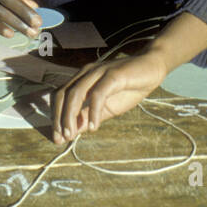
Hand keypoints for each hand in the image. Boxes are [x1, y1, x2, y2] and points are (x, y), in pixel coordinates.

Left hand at [52, 49, 167, 142]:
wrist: (152, 68)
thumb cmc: (128, 88)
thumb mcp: (107, 107)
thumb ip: (89, 116)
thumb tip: (73, 132)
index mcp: (82, 79)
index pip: (60, 95)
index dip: (55, 116)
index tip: (57, 137)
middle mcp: (86, 73)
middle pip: (63, 94)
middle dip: (59, 118)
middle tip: (61, 138)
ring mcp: (98, 72)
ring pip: (76, 93)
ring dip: (70, 116)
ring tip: (72, 135)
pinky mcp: (113, 75)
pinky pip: (98, 94)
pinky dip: (93, 111)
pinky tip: (93, 127)